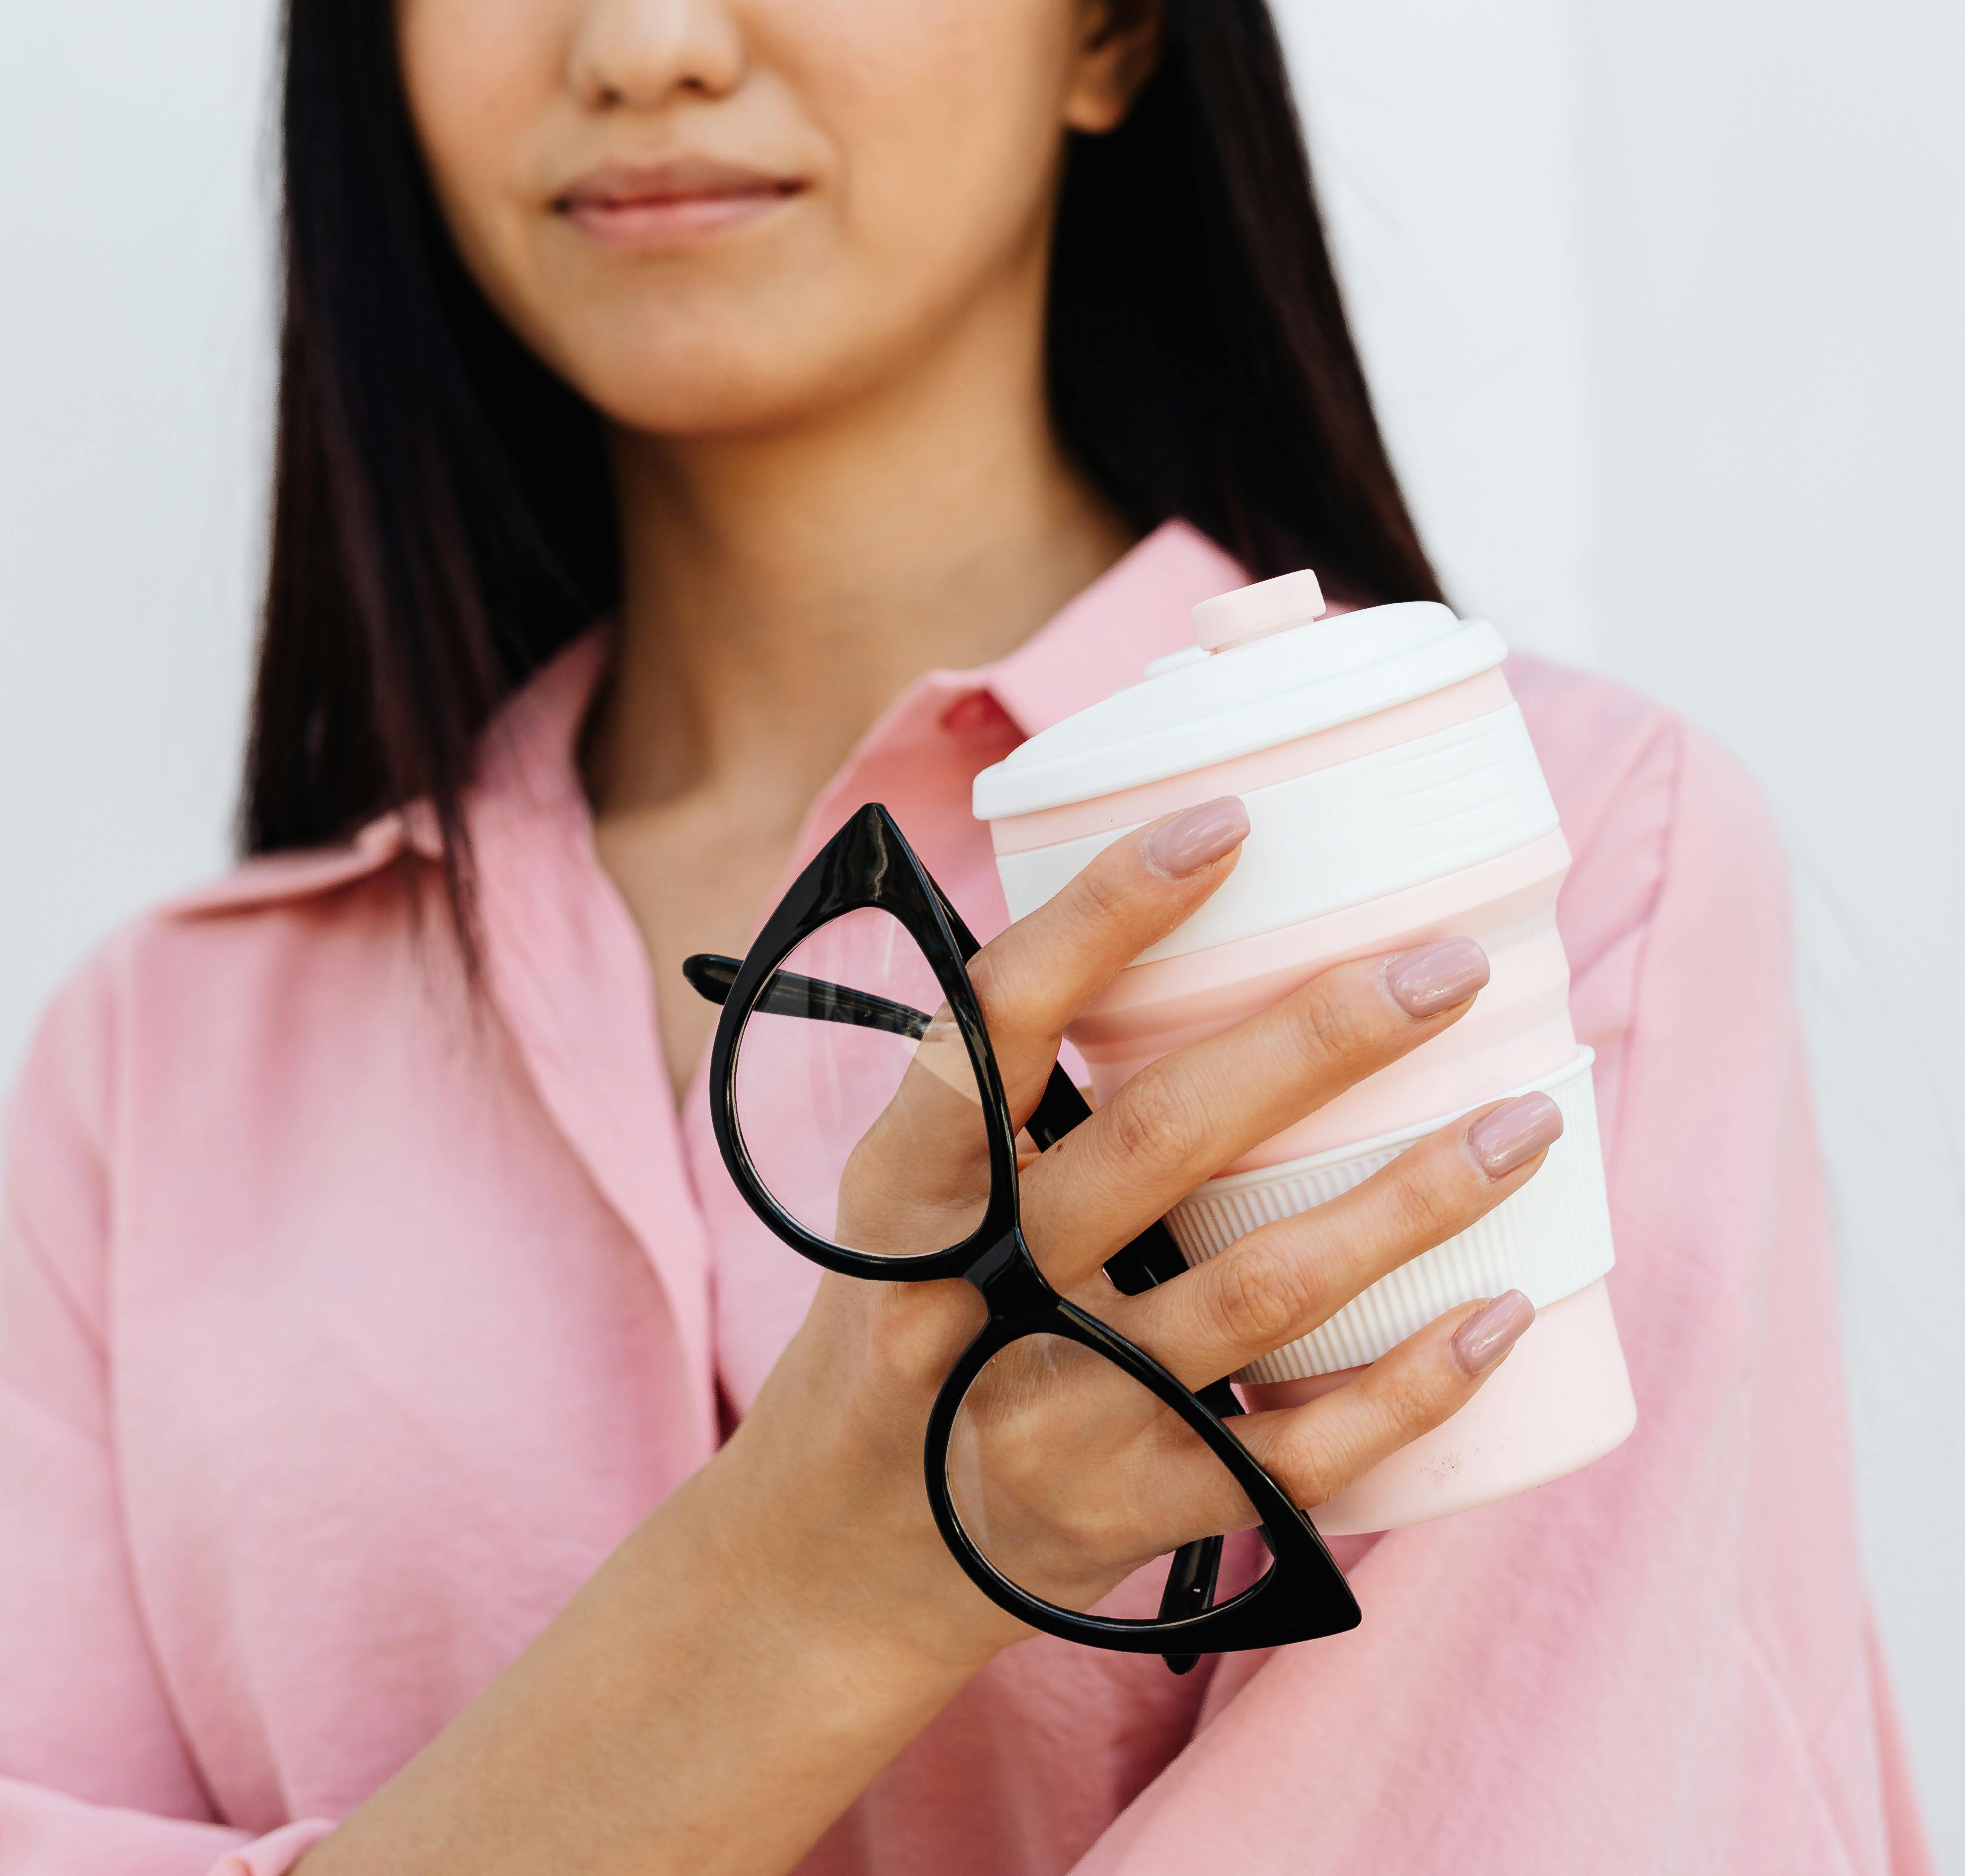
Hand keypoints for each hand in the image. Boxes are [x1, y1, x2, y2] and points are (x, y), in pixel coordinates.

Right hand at [723, 792, 1553, 1654]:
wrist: (842, 1551)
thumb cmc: (912, 1306)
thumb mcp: (912, 1182)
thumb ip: (1012, 1067)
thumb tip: (1180, 895)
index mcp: (915, 1178)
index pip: (1003, 1014)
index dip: (1107, 909)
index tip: (1227, 821)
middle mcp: (977, 1290)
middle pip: (1162, 1140)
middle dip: (1319, 1040)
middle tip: (1447, 965)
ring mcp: (1061, 1412)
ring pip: (1262, 1291)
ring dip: (1410, 1199)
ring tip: (1528, 1118)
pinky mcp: (1134, 1514)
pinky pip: (1300, 1454)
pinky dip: (1412, 1382)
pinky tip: (1504, 1308)